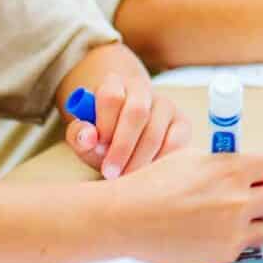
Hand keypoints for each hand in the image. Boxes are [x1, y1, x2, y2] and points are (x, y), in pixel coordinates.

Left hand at [67, 73, 189, 179]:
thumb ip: (79, 135)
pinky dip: (159, 162)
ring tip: (125, 178)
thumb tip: (88, 137)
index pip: (111, 96)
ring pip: (155, 131)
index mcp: (115, 84)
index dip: (104, 124)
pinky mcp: (183, 124)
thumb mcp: (85, 136)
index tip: (97, 147)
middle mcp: (143, 89)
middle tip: (110, 173)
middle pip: (137, 111)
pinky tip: (146, 174)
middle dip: (122, 146)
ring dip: (138, 160)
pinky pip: (175, 143)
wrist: (128, 137)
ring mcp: (166, 105)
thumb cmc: (103, 137)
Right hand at [102, 150, 262, 262]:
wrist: (126, 218)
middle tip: (245, 201)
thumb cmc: (150, 187)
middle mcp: (238, 197)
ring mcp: (234, 228)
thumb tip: (239, 165)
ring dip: (254, 224)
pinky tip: (214, 236)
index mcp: (231, 168)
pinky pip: (246, 247)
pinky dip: (235, 243)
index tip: (257, 176)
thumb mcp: (189, 159)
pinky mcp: (226, 253)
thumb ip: (221, 163)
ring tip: (230, 223)